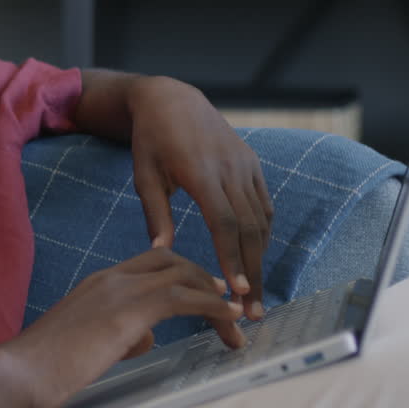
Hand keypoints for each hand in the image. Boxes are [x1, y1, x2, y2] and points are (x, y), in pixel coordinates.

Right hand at [5, 248, 243, 407]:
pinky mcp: (129, 311)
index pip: (148, 263)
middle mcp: (111, 278)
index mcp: (98, 282)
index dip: (181, 273)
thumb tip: (144, 337)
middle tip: (226, 304)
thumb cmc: (46, 365)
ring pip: (181, 276)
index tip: (205, 290)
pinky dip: (213, 306)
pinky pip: (183, 298)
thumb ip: (119, 334)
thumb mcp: (88, 343)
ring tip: (237, 318)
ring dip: (214, 297)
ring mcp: (119, 291)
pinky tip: (230, 318)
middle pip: (170, 260)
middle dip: (203, 280)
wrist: (23, 369)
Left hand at [126, 77, 273, 320]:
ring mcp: (245, 164)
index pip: (224, 222)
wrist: (173, 99)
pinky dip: (263, 233)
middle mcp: (230, 168)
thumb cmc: (151, 140)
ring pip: (261, 219)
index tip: (237, 290)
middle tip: (253, 309)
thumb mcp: (144, 174)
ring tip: (255, 293)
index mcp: (200, 171)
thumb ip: (155, 213)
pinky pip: (264, 204)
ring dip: (261, 258)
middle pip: (249, 228)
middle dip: (253, 271)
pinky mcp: (252, 163)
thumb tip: (161, 251)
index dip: (232, 257)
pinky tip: (256, 257)